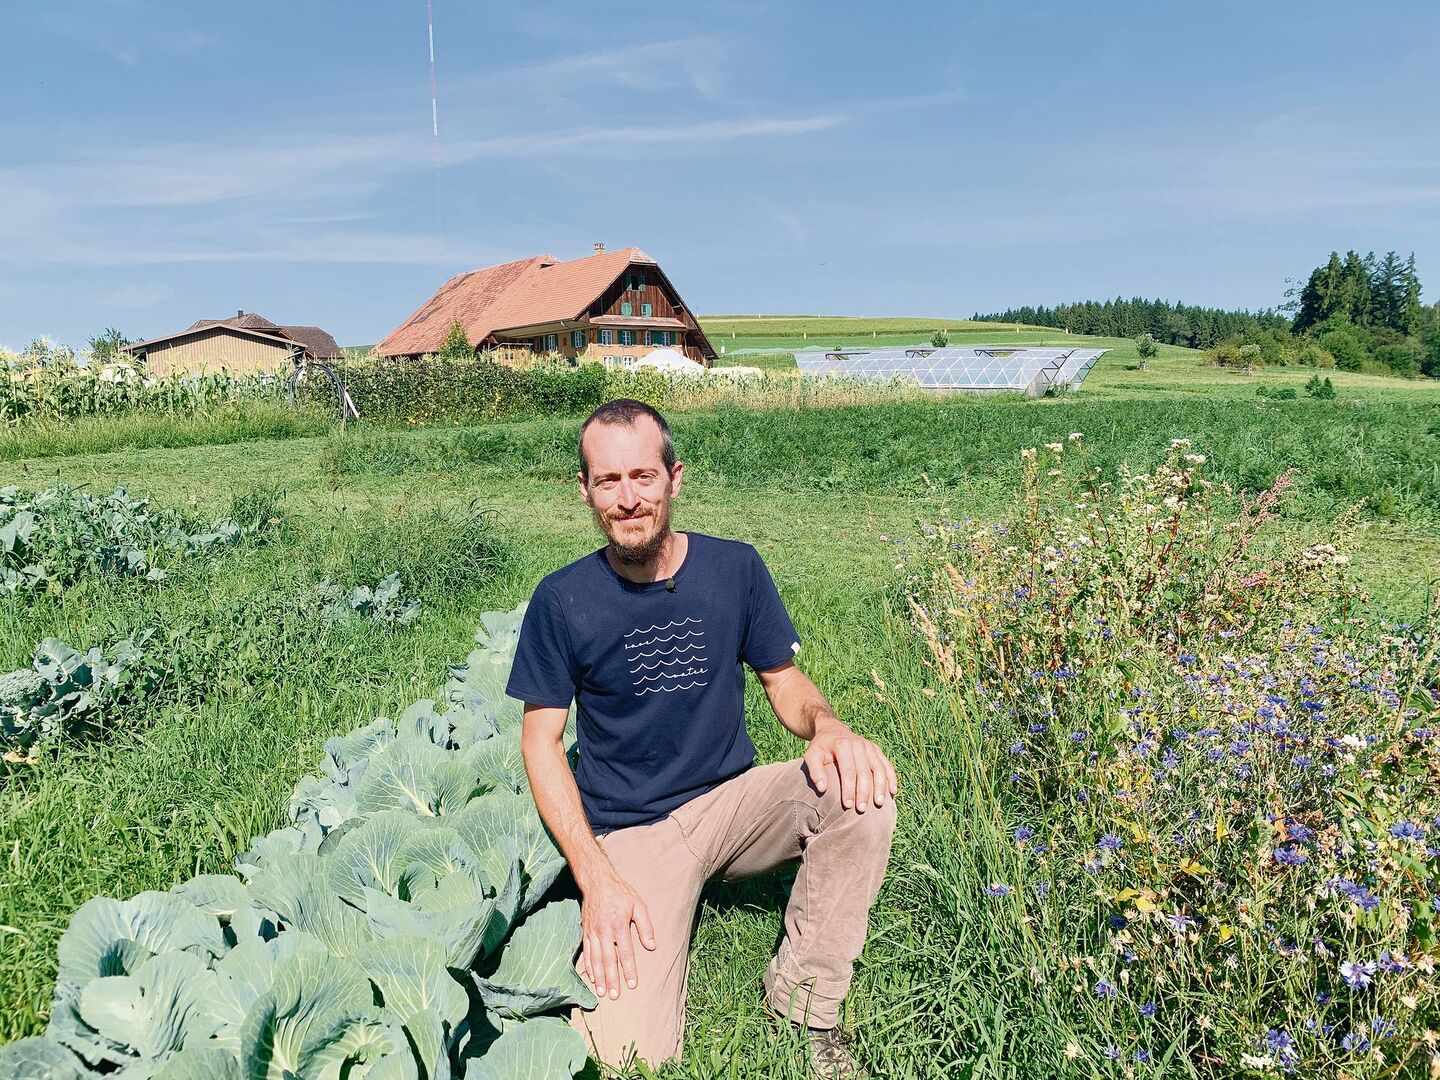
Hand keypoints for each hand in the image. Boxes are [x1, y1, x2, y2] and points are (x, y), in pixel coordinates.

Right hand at [580, 872, 655, 999]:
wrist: (597, 881)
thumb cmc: (621, 893)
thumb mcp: (638, 905)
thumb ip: (645, 926)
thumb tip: (652, 946)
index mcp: (619, 925)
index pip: (625, 952)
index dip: (629, 970)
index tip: (632, 984)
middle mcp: (604, 931)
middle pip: (608, 959)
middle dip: (612, 979)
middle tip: (615, 996)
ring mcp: (593, 932)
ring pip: (595, 959)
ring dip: (599, 977)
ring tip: (602, 992)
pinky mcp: (585, 932)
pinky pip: (586, 952)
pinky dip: (589, 966)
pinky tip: (592, 978)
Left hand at [804, 721, 898, 812]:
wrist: (832, 730)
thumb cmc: (821, 748)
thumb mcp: (811, 755)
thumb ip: (814, 771)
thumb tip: (822, 789)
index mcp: (842, 745)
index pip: (848, 771)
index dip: (849, 789)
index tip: (847, 805)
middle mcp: (858, 744)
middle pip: (865, 772)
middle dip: (864, 792)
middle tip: (862, 810)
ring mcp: (869, 746)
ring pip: (879, 768)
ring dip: (880, 787)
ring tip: (879, 804)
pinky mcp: (876, 749)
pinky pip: (887, 765)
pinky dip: (891, 778)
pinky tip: (892, 792)